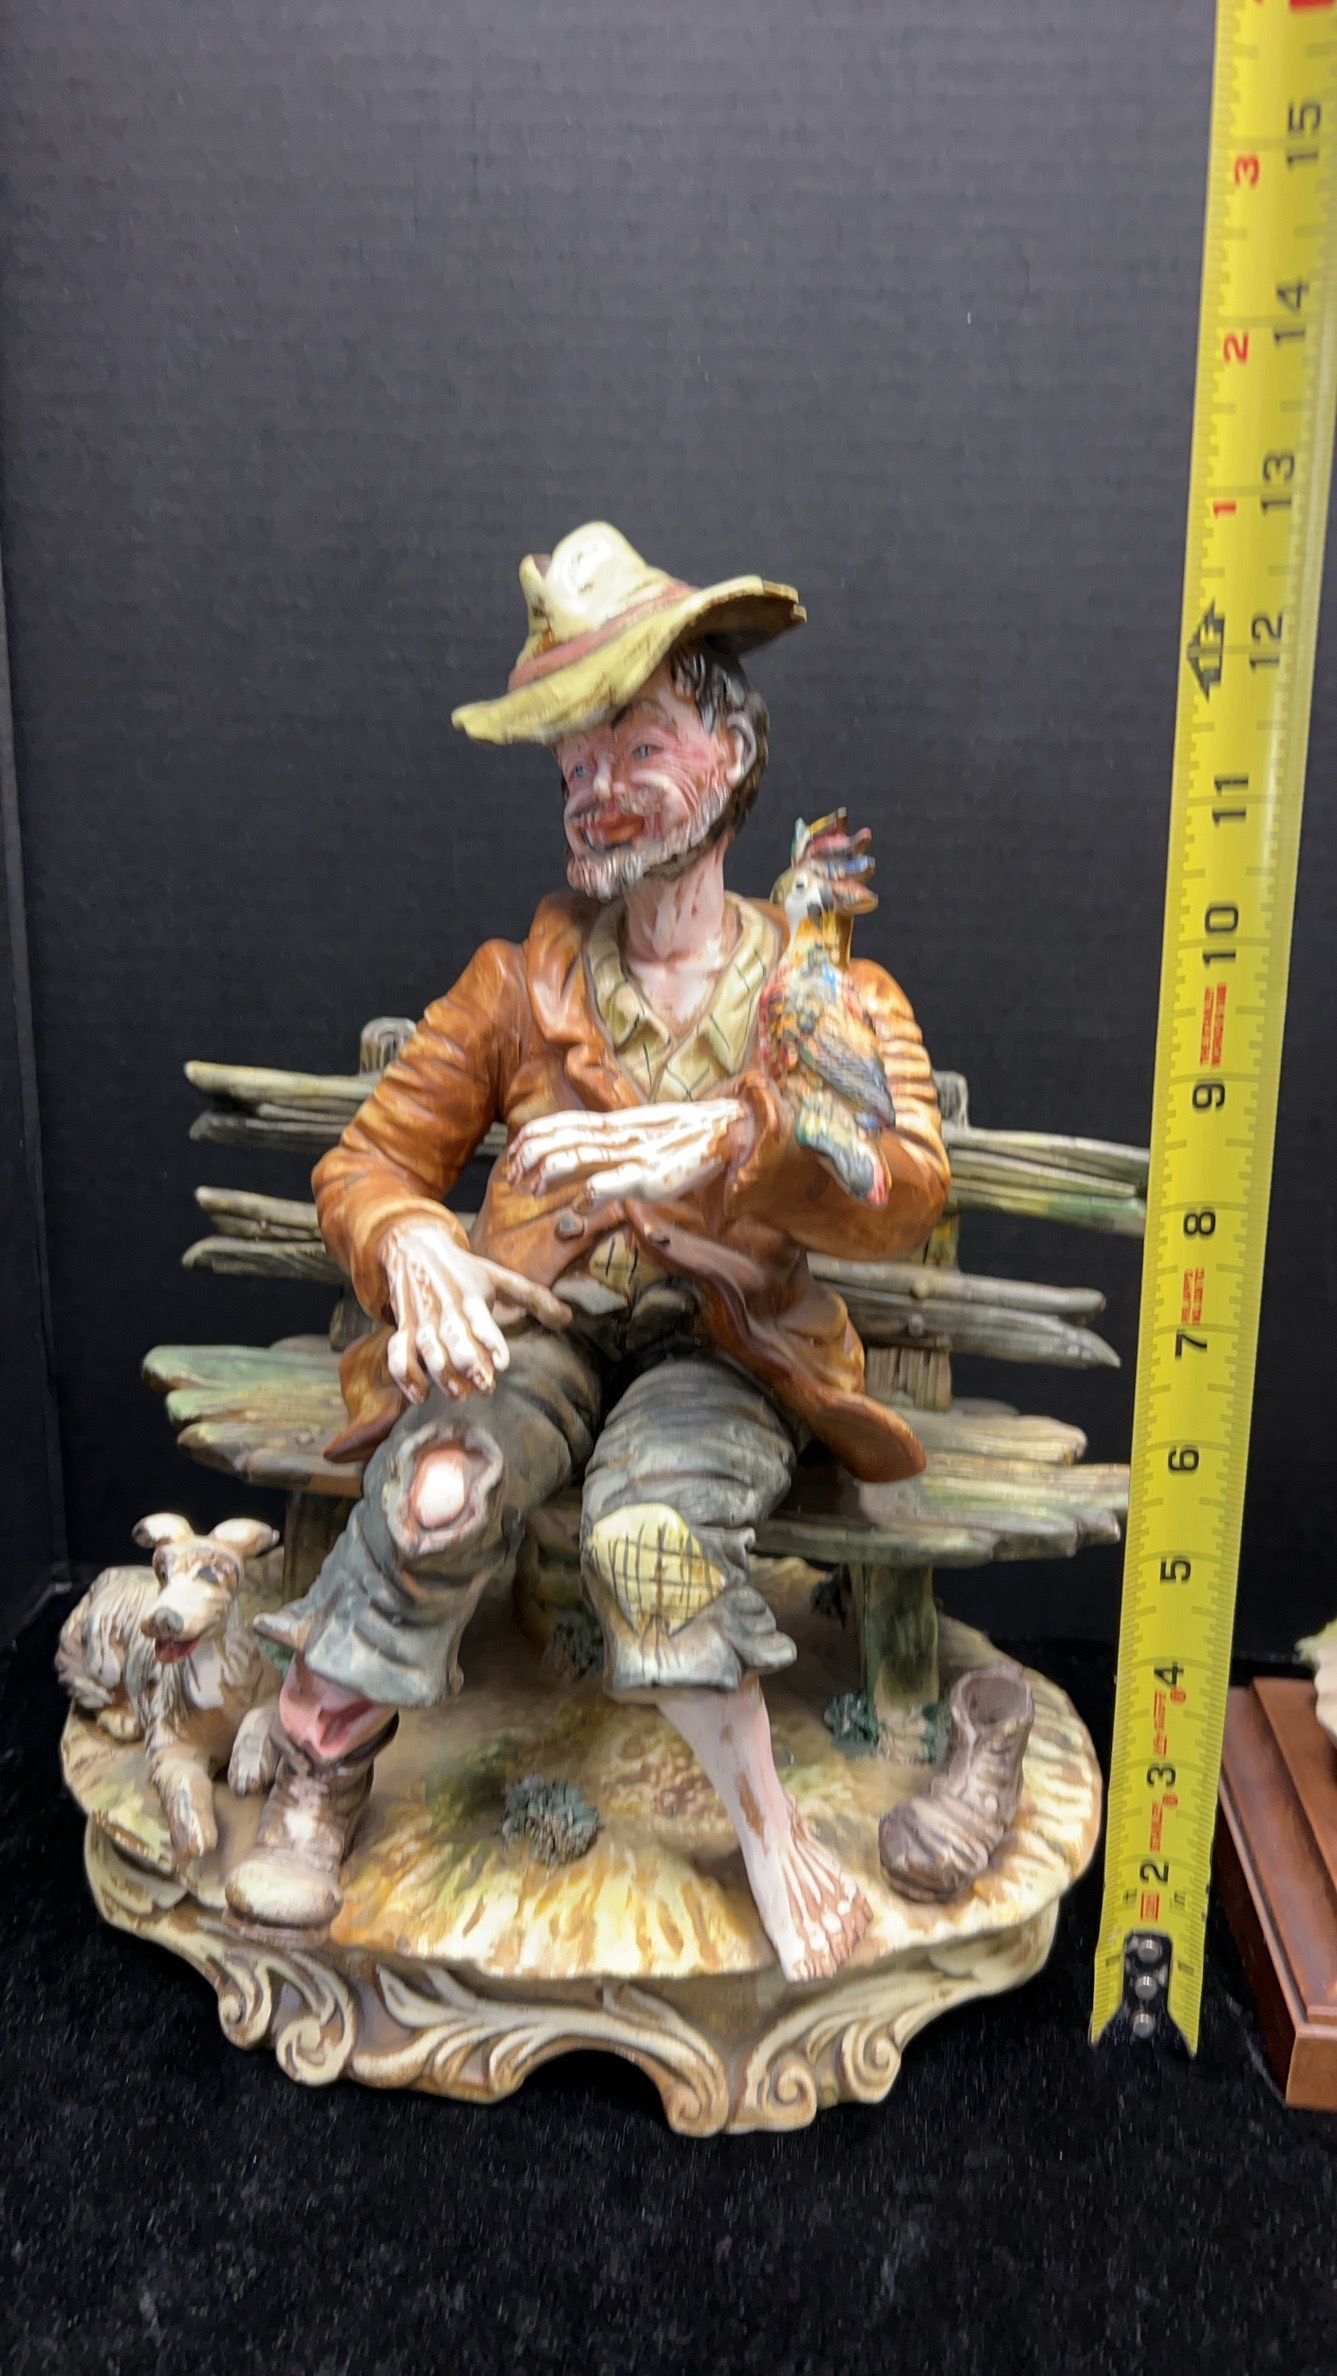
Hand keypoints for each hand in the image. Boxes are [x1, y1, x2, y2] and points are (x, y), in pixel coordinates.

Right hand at [382, 1219, 569, 1402]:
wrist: (413, 1246)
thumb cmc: (464, 1269)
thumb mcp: (499, 1276)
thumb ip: (534, 1298)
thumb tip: (568, 1318)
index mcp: (471, 1295)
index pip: (480, 1318)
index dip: (489, 1340)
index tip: (501, 1362)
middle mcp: (445, 1308)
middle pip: (452, 1336)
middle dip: (466, 1362)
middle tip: (484, 1385)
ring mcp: (422, 1319)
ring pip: (426, 1348)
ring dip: (439, 1372)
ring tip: (457, 1394)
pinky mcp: (403, 1328)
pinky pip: (397, 1353)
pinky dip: (403, 1375)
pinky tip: (418, 1395)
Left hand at [506, 1099, 746, 1205]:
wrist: (728, 1132)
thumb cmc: (685, 1141)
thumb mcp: (641, 1143)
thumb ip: (613, 1154)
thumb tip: (584, 1185)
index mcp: (615, 1125)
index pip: (562, 1124)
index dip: (532, 1137)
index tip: (513, 1156)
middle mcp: (618, 1136)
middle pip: (560, 1139)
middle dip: (529, 1158)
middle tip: (513, 1179)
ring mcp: (632, 1155)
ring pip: (578, 1157)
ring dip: (547, 1173)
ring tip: (529, 1189)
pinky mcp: (650, 1176)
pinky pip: (613, 1182)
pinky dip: (590, 1195)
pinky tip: (579, 1207)